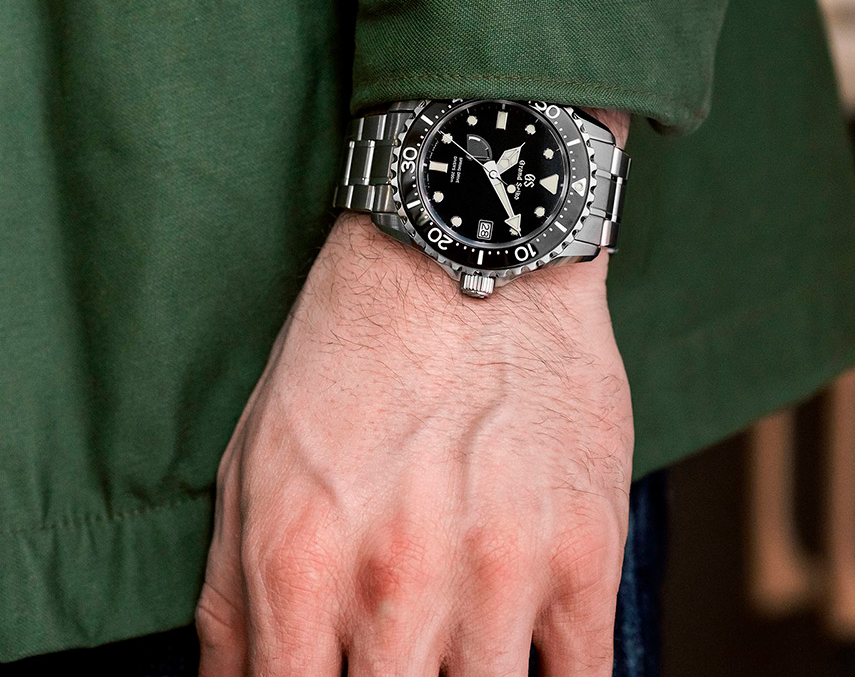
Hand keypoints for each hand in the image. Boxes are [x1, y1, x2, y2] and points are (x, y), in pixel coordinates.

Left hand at [196, 136, 632, 676]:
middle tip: (397, 654)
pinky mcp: (584, 552)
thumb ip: (233, 600)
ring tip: (451, 647)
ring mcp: (500, 572)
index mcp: (300, 564)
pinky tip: (521, 654)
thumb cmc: (355, 348)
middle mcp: (397, 583)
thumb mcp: (255, 459)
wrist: (468, 253)